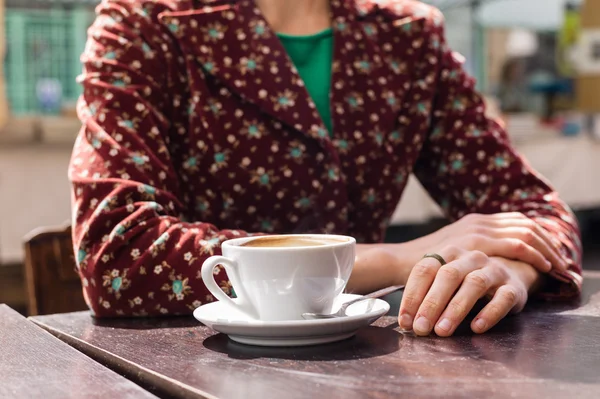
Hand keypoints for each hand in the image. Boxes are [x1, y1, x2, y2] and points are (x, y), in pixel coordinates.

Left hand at [398, 248, 540, 336]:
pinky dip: (489, 313)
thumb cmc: (467, 282)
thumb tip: (406, 322)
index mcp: (449, 253)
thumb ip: (426, 296)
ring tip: (442, 331)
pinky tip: (476, 327)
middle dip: (431, 303)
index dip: (412, 295)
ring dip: (456, 309)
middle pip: (448, 275)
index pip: (425, 269)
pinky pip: (503, 298)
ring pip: (474, 284)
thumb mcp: (446, 282)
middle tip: (420, 328)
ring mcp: (494, 270)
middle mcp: (471, 258)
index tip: (404, 320)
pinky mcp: (514, 287)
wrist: (513, 273)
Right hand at [419, 212, 568, 272]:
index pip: (516, 221)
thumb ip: (469, 251)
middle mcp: (478, 221)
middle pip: (526, 224)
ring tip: (557, 266)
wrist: (399, 262)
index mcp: (474, 221)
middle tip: (560, 260)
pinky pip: (515, 244)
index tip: (550, 252)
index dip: (538, 236)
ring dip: (546, 249)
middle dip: (548, 243)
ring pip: (525, 232)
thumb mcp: (450, 252)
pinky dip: (533, 254)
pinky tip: (542, 267)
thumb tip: (487, 261)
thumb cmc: (422, 264)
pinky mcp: (475, 242)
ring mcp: (477, 229)